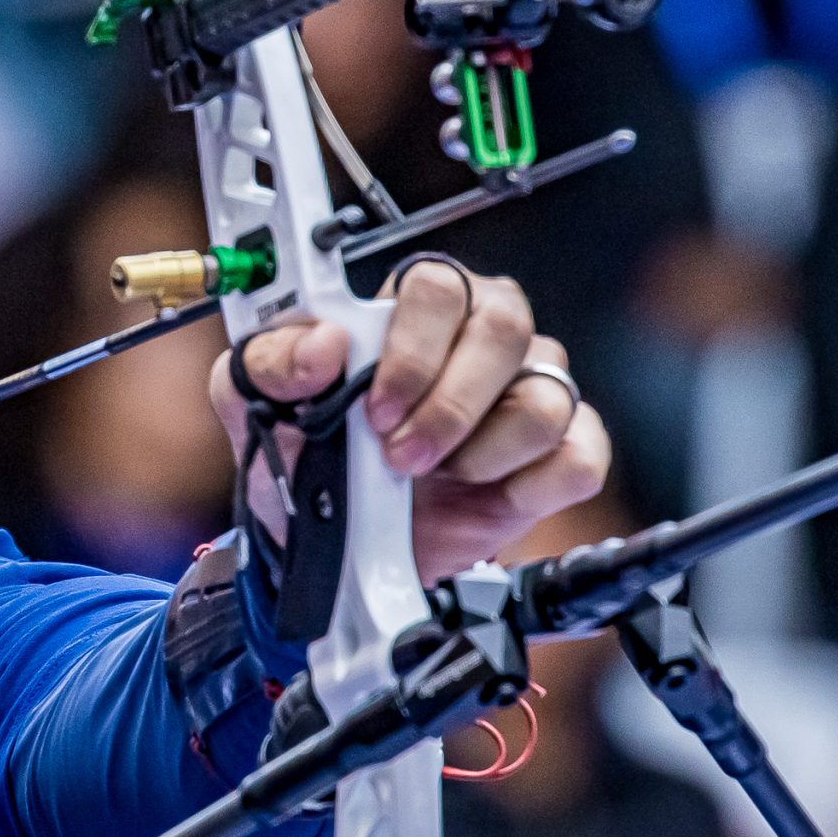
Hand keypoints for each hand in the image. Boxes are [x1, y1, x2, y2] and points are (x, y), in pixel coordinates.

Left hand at [210, 258, 611, 579]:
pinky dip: (531, 486)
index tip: (375, 409)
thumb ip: (270, 363)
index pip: (438, 287)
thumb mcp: (258, 406)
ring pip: (546, 398)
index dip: (413, 348)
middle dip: (449, 405)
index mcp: (416, 308)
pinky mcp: (562, 453)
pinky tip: (486, 494)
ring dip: (483, 453)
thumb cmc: (310, 460)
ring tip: (436, 477)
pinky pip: (579, 456)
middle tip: (402, 456)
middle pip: (504, 329)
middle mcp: (484, 336)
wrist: (339, 550)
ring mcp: (531, 390)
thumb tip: (321, 346)